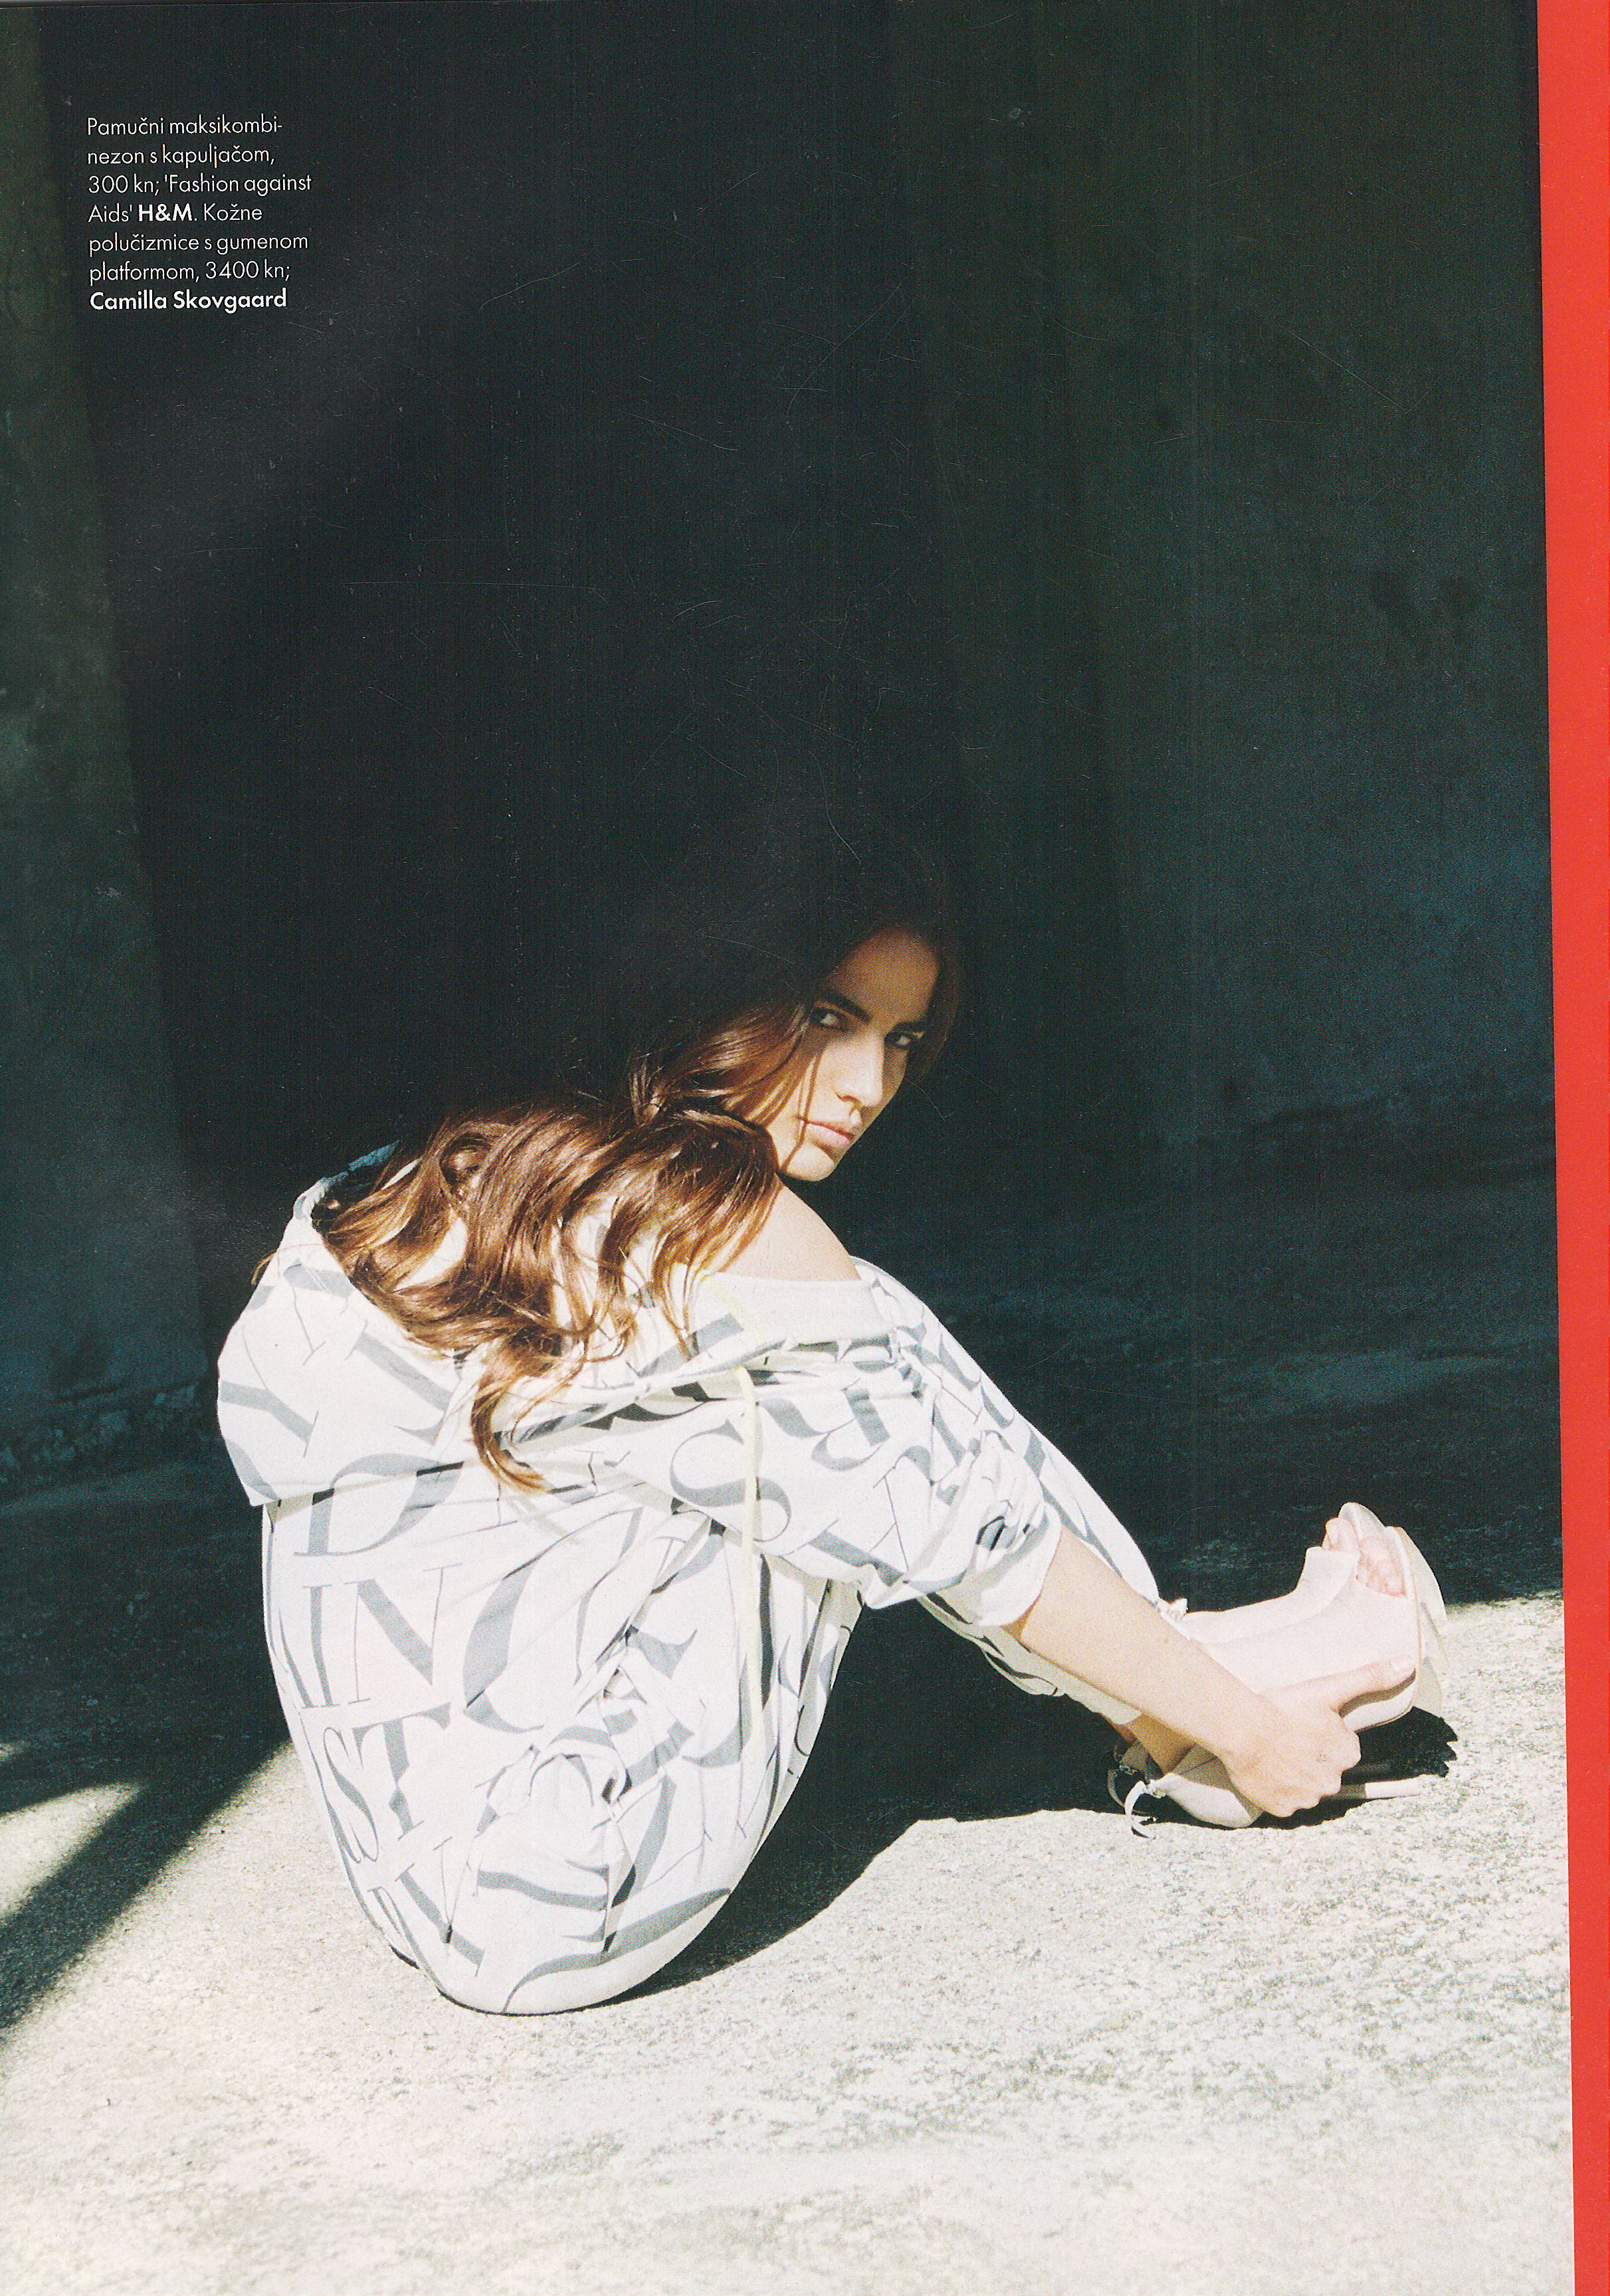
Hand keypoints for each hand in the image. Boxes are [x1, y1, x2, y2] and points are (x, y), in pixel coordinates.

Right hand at [1213, 1658, 1412, 1816]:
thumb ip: (1370, 1677)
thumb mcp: (1329, 1688)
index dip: (1322, 1735)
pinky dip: (1277, 1791)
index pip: (1341, 1747)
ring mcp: (1307, 1799)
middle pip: (1324, 1769)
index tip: (1304, 1724)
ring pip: (1305, 1787)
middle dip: (1311, 1758)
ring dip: (1294, 1775)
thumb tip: (1408, 1664)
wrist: (1242, 1731)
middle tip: (1287, 1738)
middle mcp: (1332, 1782)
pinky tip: (1266, 1772)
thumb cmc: (1285, 1708)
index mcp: (1347, 1754)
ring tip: (1273, 1753)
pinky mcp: (1283, 1810)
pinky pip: (1284, 1802)